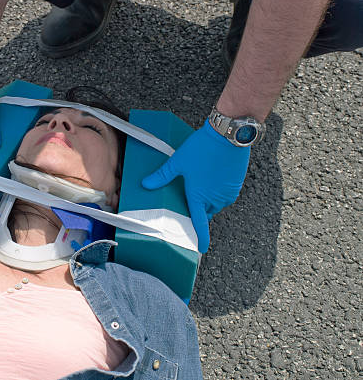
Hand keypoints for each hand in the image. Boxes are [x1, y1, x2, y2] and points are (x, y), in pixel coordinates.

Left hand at [141, 119, 249, 252]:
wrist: (228, 136)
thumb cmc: (202, 148)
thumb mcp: (178, 162)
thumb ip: (162, 176)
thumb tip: (146, 184)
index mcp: (199, 197)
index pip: (199, 223)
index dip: (201, 237)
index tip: (201, 248)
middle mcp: (215, 199)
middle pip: (206, 213)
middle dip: (199, 212)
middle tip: (190, 203)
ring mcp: (228, 193)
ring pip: (216, 204)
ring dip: (209, 201)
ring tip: (200, 187)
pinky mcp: (236, 184)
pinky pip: (225, 195)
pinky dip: (218, 192)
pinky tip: (211, 179)